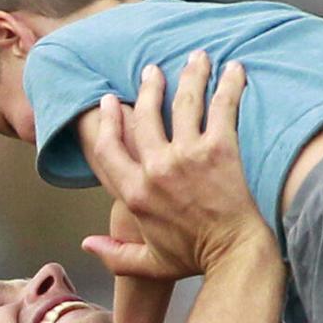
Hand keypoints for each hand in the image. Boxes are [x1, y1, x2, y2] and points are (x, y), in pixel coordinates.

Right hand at [81, 52, 272, 280]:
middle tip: (152, 71)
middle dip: (148, 87)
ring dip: (188, 75)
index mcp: (135, 193)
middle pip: (145, 115)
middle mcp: (157, 169)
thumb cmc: (196, 260)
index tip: (111, 102)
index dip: (108, 121)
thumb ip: (115, 254)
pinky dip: (228, 84)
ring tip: (195, 59)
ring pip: (183, 102)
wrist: (235, 257)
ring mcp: (188, 156)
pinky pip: (222, 107)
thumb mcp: (149, 263)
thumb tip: (87, 244)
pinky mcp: (220, 150)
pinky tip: (233, 68)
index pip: (109, 147)